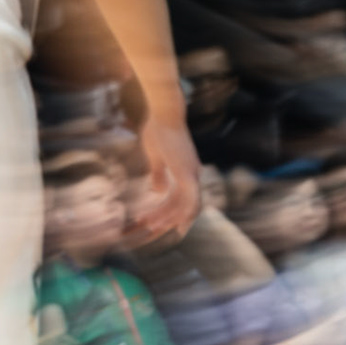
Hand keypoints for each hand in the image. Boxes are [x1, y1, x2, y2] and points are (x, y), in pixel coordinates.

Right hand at [129, 118, 200, 241]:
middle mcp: (193, 174)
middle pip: (186, 206)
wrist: (164, 113)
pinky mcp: (188, 173)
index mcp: (187, 170)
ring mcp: (192, 173)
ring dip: (169, 218)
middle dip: (170, 220)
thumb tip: (158, 191)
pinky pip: (187, 200)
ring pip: (186, 206)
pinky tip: (166, 221)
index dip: (175, 213)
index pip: (185, 197)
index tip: (165, 225)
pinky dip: (177, 212)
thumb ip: (158, 173)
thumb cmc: (158, 129)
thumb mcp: (156, 156)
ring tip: (151, 226)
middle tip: (155, 231)